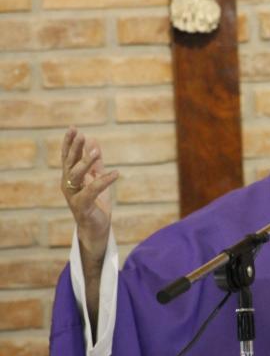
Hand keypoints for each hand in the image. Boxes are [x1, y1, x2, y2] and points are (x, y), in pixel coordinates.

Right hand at [60, 126, 118, 258]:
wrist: (96, 228)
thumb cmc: (95, 203)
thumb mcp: (96, 178)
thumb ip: (95, 161)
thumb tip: (93, 140)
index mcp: (70, 177)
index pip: (68, 157)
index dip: (69, 143)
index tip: (73, 128)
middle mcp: (68, 185)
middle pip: (69, 163)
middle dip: (74, 148)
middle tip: (80, 135)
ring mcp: (73, 196)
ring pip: (76, 175)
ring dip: (86, 162)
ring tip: (97, 151)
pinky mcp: (82, 206)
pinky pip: (92, 191)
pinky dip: (104, 181)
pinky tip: (116, 173)